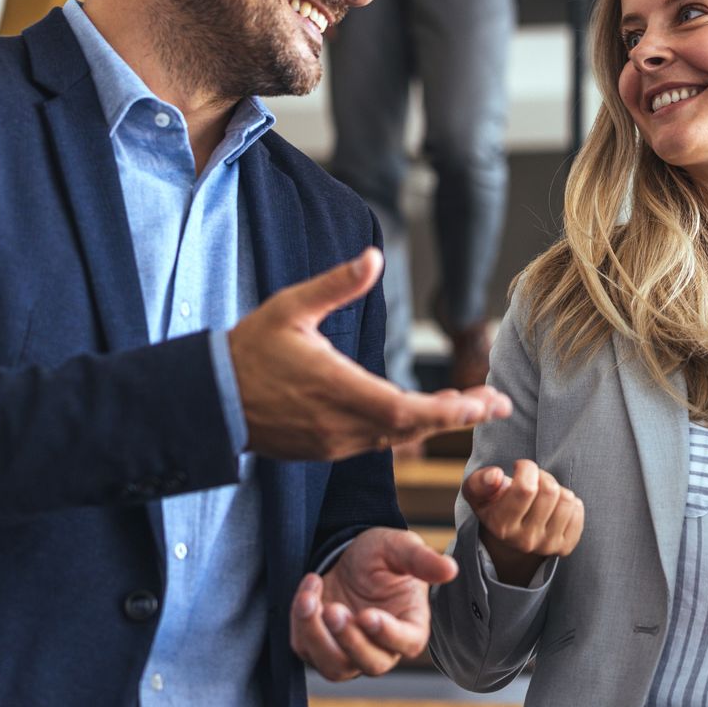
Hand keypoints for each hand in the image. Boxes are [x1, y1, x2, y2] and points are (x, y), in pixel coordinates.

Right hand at [228, 247, 511, 461]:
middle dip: (458, 415)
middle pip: (412, 428)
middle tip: (497, 405)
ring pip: (396, 438)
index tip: (482, 401)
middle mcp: (339, 424)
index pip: (405, 409)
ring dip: (434, 422)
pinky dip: (406, 429)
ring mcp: (332, 442)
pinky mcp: (324, 448)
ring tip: (472, 406)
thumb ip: (336, 285)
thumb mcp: (291, 307)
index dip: (447, 409)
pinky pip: (375, 442)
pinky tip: (425, 415)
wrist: (210, 399)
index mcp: (335, 389)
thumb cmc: (249, 349)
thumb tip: (374, 257)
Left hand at [291, 527, 455, 679]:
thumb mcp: (401, 547)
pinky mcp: (319, 649)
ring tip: (310, 599)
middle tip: (333, 609)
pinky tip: (309, 587)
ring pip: (335, 667)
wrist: (348, 556)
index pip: (406, 643)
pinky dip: (301, 622)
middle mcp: (382, 647)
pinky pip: (306, 650)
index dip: (388, 635)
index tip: (368, 615)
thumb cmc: (382, 555)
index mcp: (411, 626)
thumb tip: (451, 569)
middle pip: (370, 664)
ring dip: (318, 637)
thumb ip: (422, 559)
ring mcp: (349, 652)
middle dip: (348, 640)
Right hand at [462, 459, 582, 586]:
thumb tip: (496, 475)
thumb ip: (481, 481)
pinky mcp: (564, 547)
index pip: (526, 488)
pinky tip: (554, 507)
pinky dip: (570, 503)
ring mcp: (546, 546)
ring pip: (567, 500)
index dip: (527, 468)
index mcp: (501, 525)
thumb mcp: (477, 490)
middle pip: (550, 491)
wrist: (507, 531)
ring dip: (557, 488)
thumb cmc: (493, 502)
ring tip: (543, 494)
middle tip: (533, 480)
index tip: (520, 467)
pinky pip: (578, 512)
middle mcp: (524, 541)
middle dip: (543, 476)